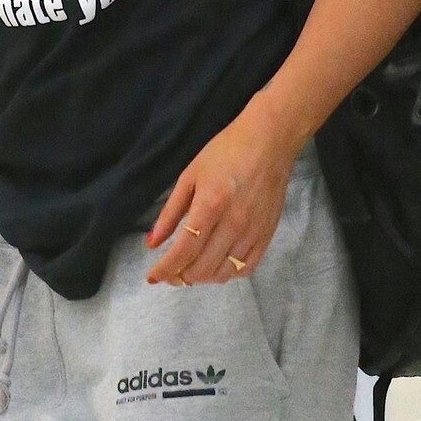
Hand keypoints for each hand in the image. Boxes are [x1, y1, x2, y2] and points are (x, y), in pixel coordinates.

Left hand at [147, 102, 299, 285]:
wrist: (269, 142)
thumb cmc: (226, 152)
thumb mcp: (189, 176)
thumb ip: (169, 212)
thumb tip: (151, 243)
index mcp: (210, 205)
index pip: (183, 251)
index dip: (165, 269)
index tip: (152, 277)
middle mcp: (233, 223)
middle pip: (202, 268)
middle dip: (179, 276)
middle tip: (169, 271)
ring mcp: (253, 232)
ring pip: (223, 273)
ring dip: (202, 278)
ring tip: (190, 269)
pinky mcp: (267, 234)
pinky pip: (246, 267)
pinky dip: (227, 273)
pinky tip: (216, 265)